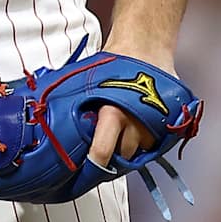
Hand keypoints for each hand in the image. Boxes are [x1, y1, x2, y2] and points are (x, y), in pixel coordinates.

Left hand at [88, 37, 170, 166]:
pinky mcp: (166, 128)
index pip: (102, 155)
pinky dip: (142, 142)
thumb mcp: (89, 83)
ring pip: (136, 154)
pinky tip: (134, 128)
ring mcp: (153, 128)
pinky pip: (150, 146)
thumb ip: (79, 107)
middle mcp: (135, 125)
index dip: (92, 167)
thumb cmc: (116, 62)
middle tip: (100, 150)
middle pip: (120, 159)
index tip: (82, 174)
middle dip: (110, 158)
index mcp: (112, 114)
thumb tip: (55, 123)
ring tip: (118, 133)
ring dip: (126, 149)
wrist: (146, 47)